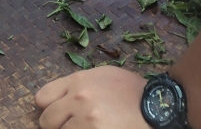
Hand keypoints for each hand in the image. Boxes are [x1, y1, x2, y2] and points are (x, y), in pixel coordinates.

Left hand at [35, 66, 149, 128]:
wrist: (157, 107)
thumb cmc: (131, 92)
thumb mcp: (103, 76)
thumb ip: (77, 85)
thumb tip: (57, 100)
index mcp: (78, 81)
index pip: (42, 98)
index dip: (48, 108)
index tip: (57, 114)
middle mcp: (79, 100)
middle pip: (47, 121)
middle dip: (58, 125)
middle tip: (74, 125)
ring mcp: (87, 122)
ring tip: (88, 127)